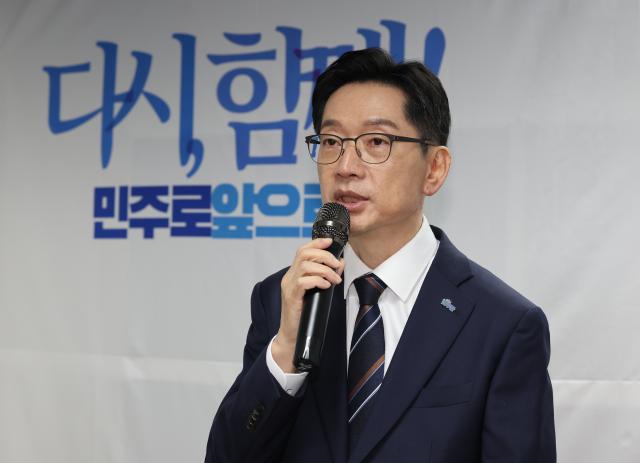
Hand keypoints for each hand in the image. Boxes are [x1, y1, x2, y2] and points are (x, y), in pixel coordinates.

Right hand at [272, 238, 343, 372]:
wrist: (293, 336)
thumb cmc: (306, 315)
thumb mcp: (318, 292)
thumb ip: (327, 276)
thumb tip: (341, 262)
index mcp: (294, 274)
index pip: (302, 250)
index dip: (316, 243)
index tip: (330, 242)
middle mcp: (289, 277)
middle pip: (303, 254)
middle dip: (324, 256)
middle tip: (337, 265)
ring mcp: (288, 286)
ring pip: (305, 266)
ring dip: (324, 270)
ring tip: (334, 279)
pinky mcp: (291, 297)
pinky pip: (304, 282)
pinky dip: (318, 281)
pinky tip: (326, 286)